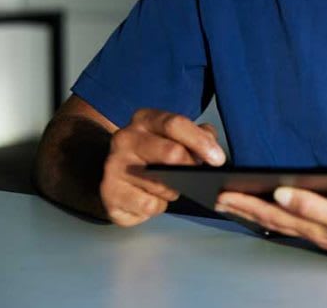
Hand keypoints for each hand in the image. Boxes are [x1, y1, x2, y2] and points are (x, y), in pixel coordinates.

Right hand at [100, 108, 225, 226]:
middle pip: (171, 154)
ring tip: (169, 186)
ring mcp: (113, 167)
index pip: (176, 124)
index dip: (201, 142)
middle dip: (190, 169)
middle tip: (196, 177)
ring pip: (161, 185)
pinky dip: (158, 207)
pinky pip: (147, 206)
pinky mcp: (108, 194)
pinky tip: (153, 199)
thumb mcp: (177, 136)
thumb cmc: (155, 152)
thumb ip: (199, 135)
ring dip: (173, 191)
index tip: (218, 159)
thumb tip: (212, 148)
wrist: (119, 171)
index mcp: (145, 119)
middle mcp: (125, 139)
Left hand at [214, 188, 326, 275]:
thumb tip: (279, 193)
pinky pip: (301, 226)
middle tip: (221, 201)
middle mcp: (317, 232)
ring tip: (244, 207)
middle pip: (273, 220)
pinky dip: (285, 219)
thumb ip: (313, 204)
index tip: (222, 193)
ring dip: (262, 215)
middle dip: (246, 209)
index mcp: (315, 225)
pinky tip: (286, 216)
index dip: (246, 203)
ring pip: (286, 224)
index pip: (272, 213)